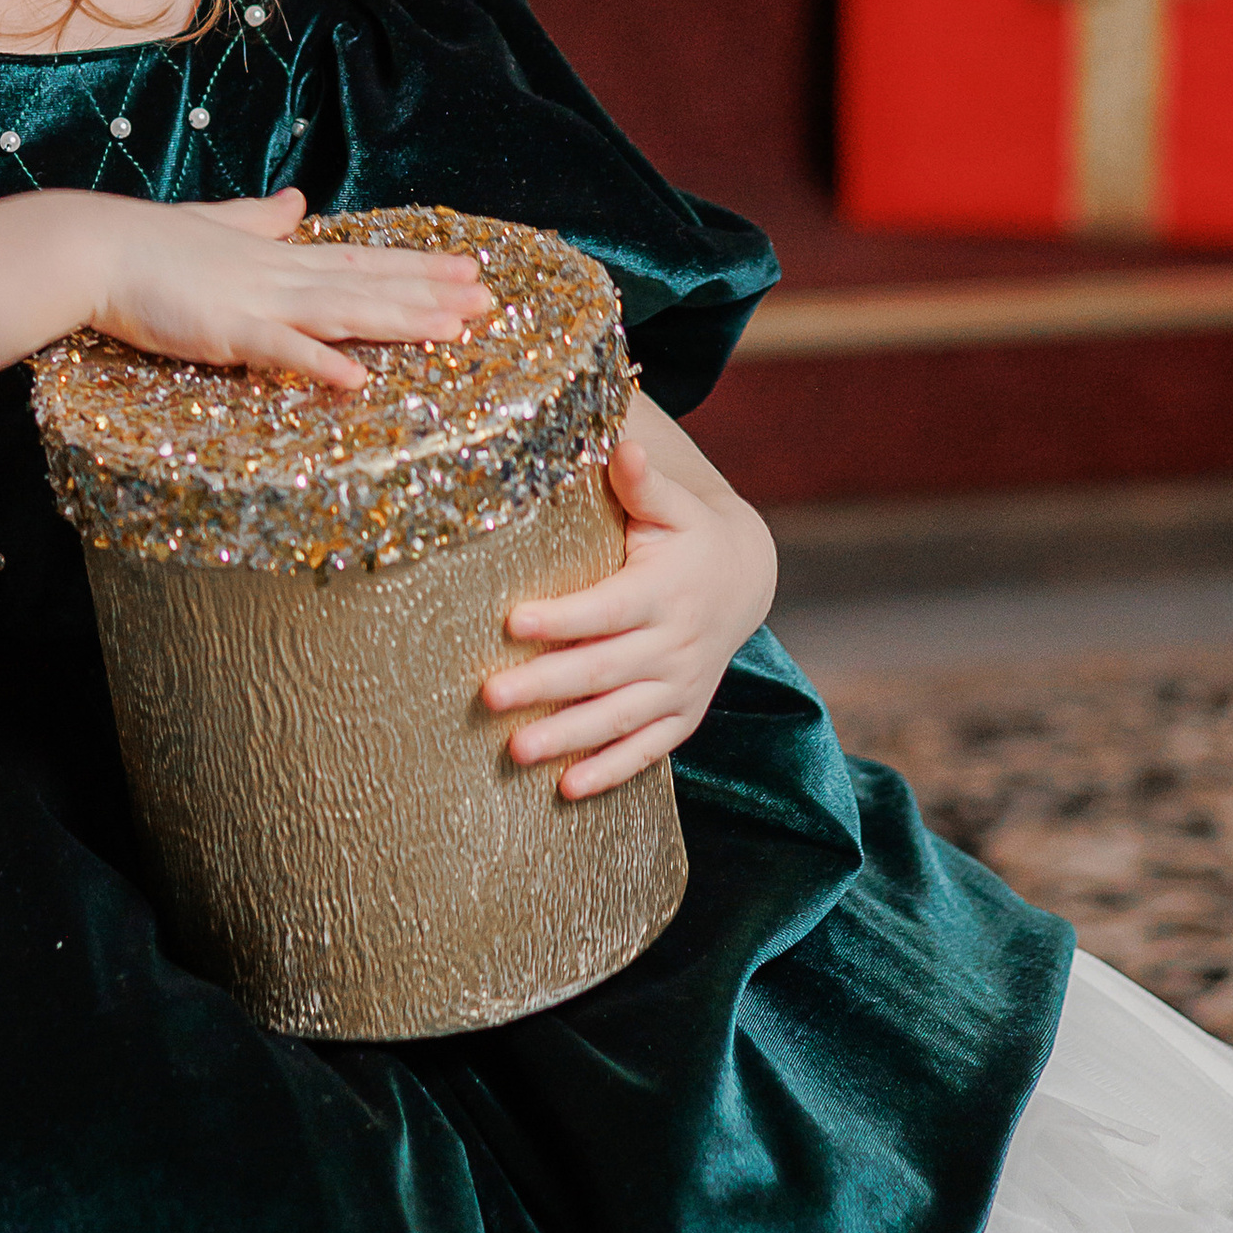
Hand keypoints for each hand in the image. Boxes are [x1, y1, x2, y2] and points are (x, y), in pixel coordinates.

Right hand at [82, 188, 491, 392]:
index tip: (468, 269)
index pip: (363, 261)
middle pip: (370, 285)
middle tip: (490, 299)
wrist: (93, 249)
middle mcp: (280, 276)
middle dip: (432, 293)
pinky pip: (280, 352)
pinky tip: (358, 381)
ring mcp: (256, 302)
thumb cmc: (147, 244)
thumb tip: (296, 203)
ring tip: (455, 330)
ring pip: (344, 312)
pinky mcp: (225, 331)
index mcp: (279, 256)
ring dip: (401, 321)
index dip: (419, 267)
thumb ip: (259, 220)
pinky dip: (319, 365)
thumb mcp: (216, 225)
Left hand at [480, 407, 775, 795]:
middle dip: (546, 686)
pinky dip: (610, 771)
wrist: (743, 580)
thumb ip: (644, 482)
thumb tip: (623, 443)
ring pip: (619, 718)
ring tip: (515, 752)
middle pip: (603, 671)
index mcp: (665, 591)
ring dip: (568, 737)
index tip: (512, 622)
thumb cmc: (687, 534)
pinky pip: (646, 751)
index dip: (562, 619)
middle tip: (488, 697)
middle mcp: (675, 644)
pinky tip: (567, 789)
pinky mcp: (681, 716)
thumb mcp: (674, 505)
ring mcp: (680, 687)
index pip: (608, 609)